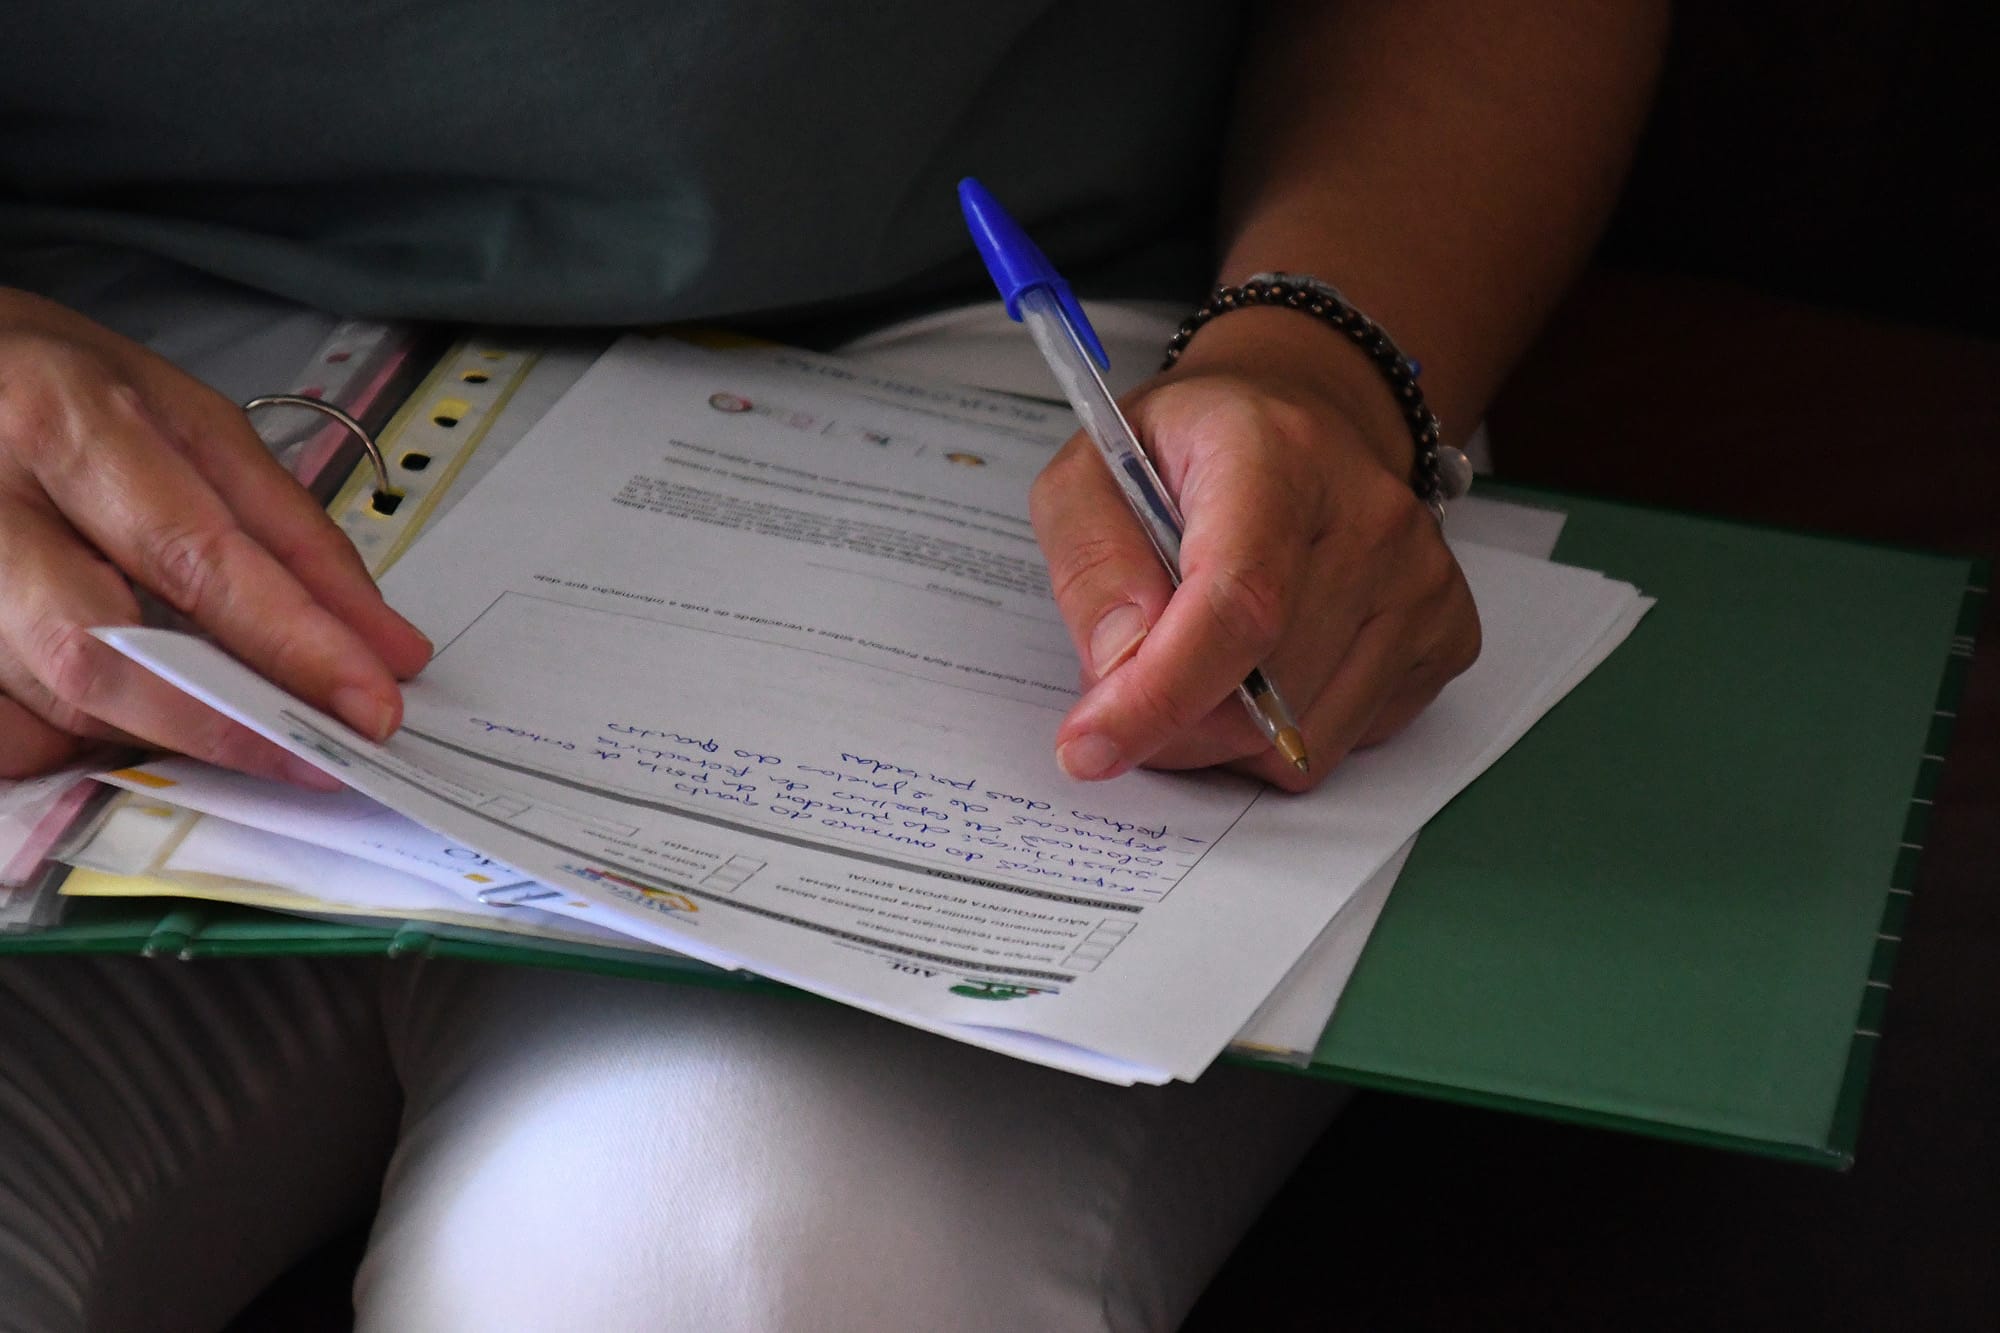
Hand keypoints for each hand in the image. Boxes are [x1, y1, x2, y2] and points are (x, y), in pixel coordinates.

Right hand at [0, 288, 430, 783]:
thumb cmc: (69, 394)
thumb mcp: (195, 426)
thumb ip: (295, 538)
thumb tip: (386, 646)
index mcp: (64, 427)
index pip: (194, 558)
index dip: (292, 645)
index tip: (370, 705)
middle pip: (101, 655)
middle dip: (223, 722)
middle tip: (311, 752)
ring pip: (53, 705)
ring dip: (158, 728)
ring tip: (221, 704)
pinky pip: (7, 732)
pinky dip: (76, 736)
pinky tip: (121, 705)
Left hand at [1030, 307, 1479, 791]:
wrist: (1301, 416)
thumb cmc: (1192, 450)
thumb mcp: (1094, 472)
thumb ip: (1092, 563)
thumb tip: (1121, 664)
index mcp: (1276, 457)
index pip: (1237, 603)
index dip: (1161, 692)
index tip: (1090, 747)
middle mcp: (1370, 516)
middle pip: (1263, 696)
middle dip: (1173, 722)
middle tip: (1131, 684)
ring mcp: (1422, 580)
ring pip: (1305, 743)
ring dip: (1229, 736)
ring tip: (1206, 659)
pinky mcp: (1448, 633)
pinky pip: (1348, 742)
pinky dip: (1288, 731)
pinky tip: (1270, 660)